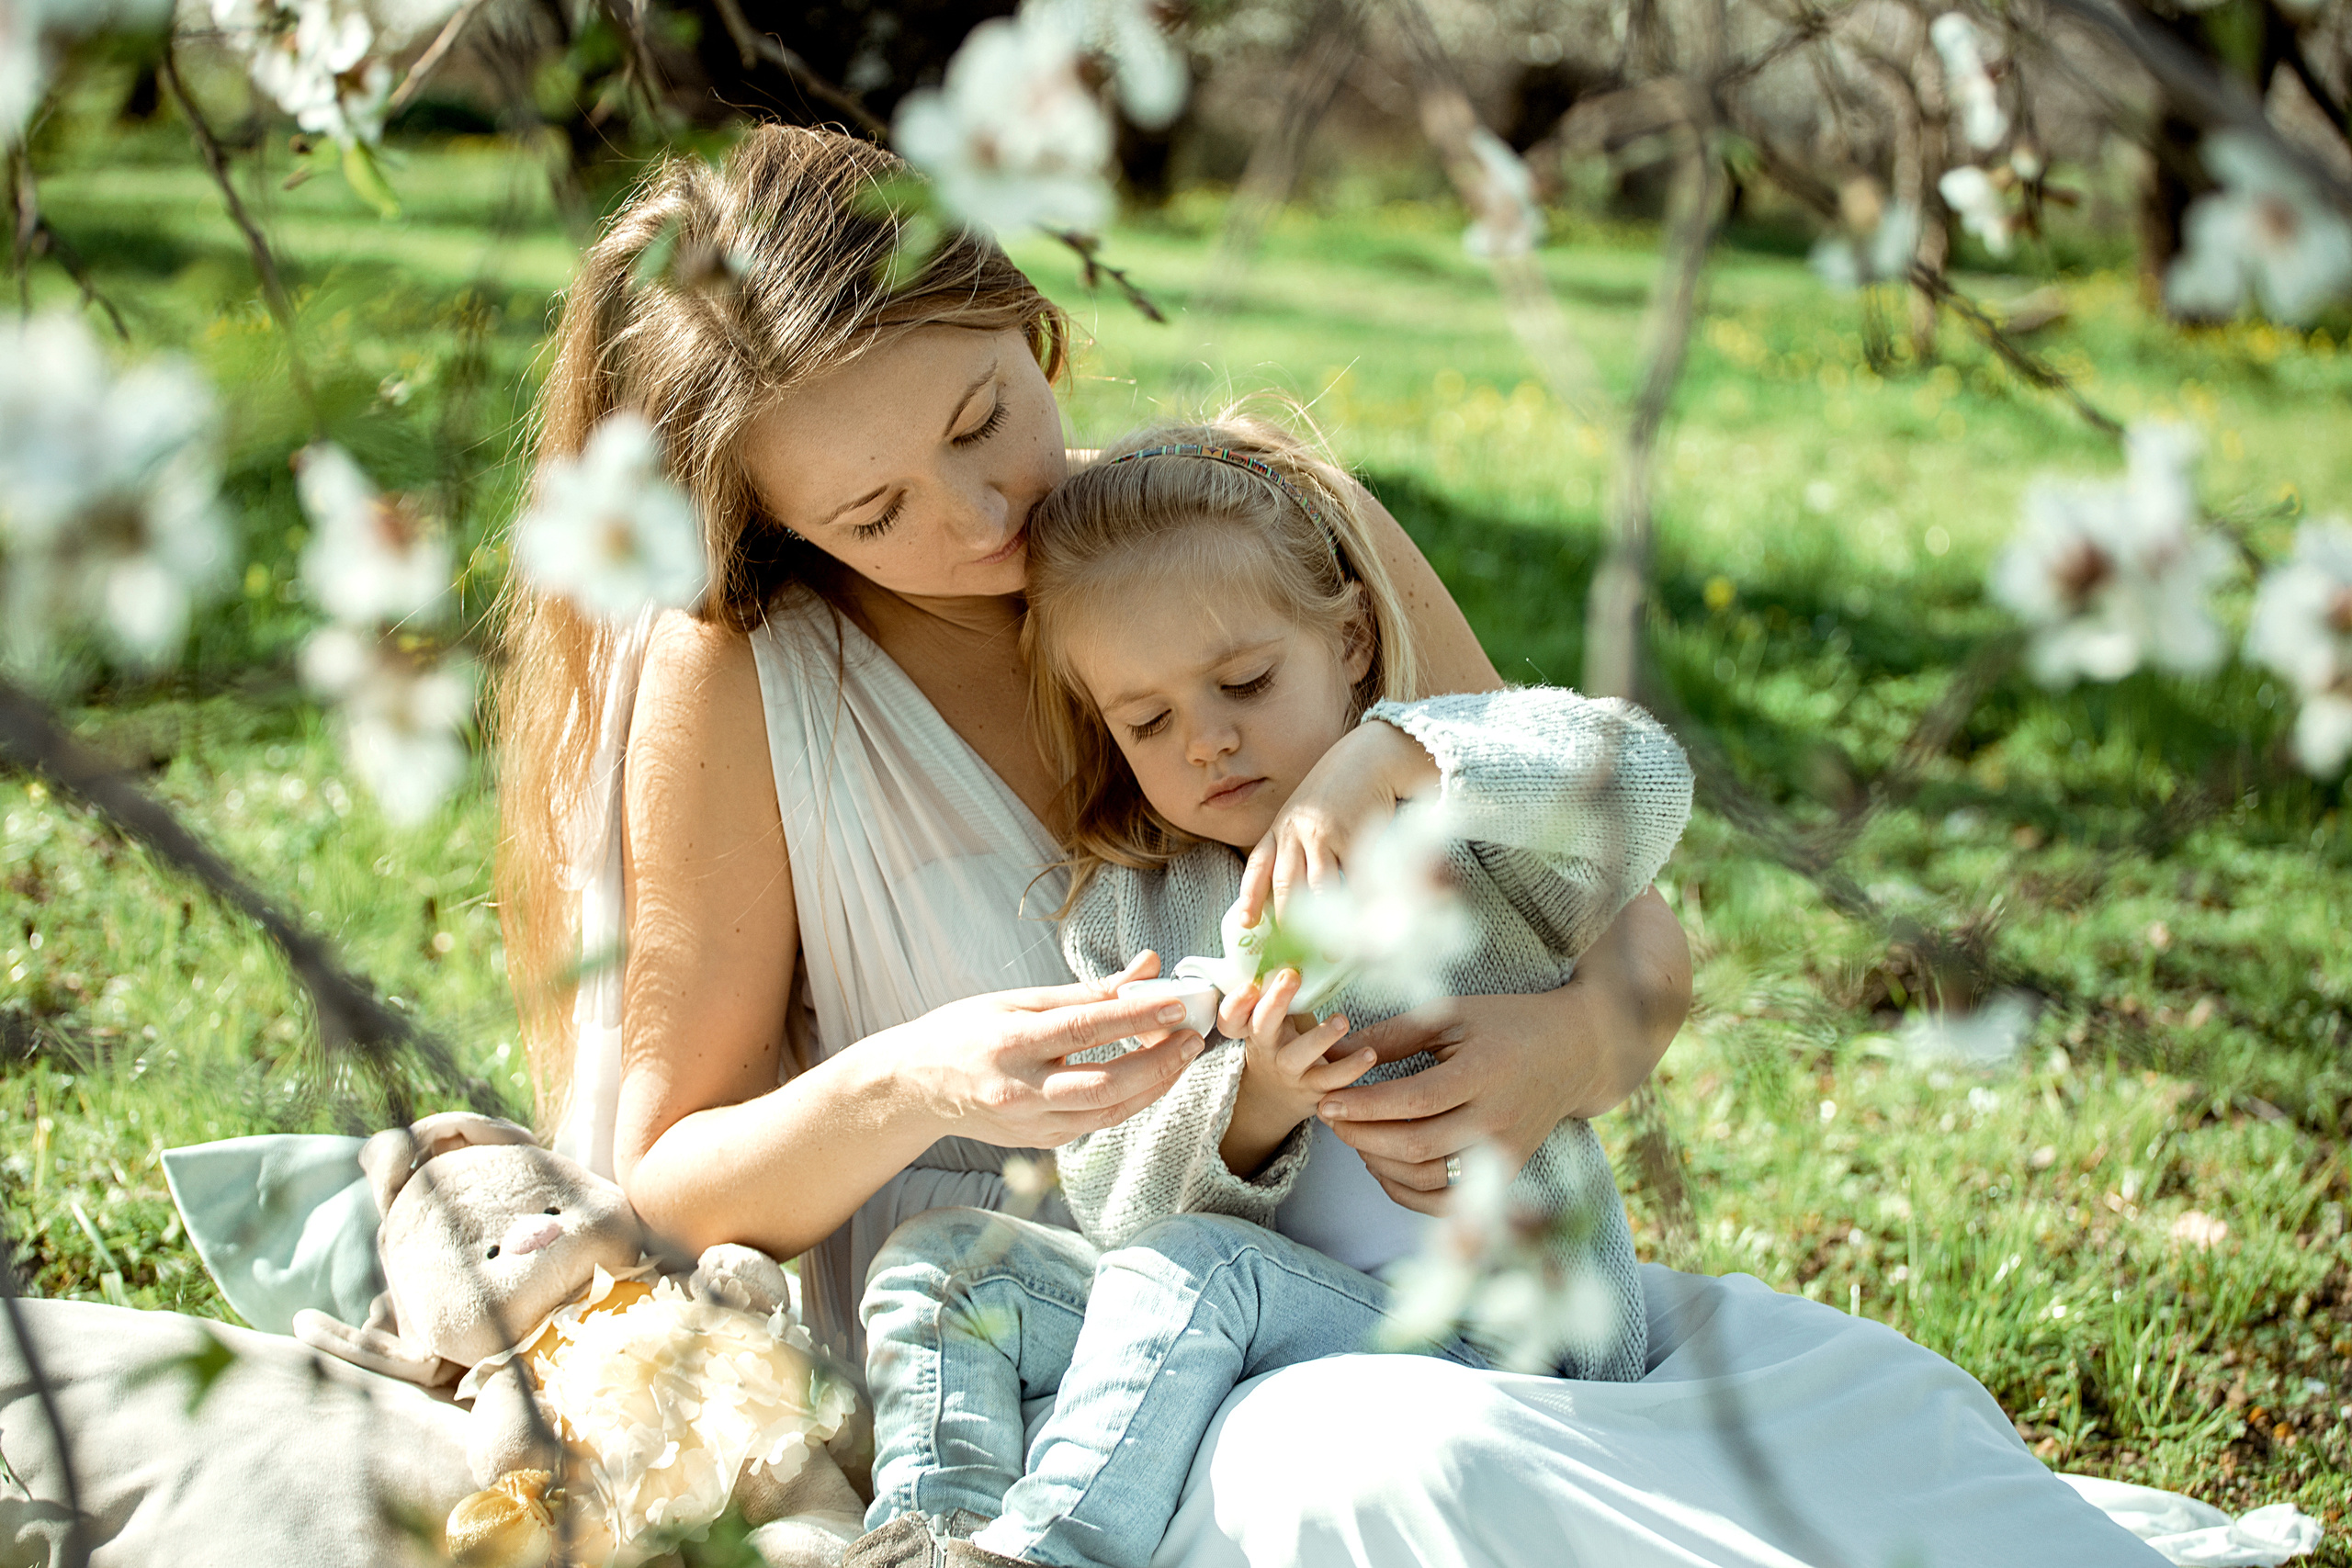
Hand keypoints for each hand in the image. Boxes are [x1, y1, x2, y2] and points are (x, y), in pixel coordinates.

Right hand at [884, 952, 1206, 1148]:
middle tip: (1191, 1038)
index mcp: (1010, 1045)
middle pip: (1103, 1085)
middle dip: (1157, 1063)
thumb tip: (1147, 967)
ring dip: (1153, 1084)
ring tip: (1182, 1055)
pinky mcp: (1040, 1142)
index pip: (1084, 1030)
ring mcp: (1030, 1124)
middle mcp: (1020, 1091)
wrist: (916, 1088)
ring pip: (1108, 1112)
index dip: (1134, 1017)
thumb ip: (1086, 991)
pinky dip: (1129, 1100)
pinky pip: (1096, 1122)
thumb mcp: (1017, 1001)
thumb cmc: (966, 1033)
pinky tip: (1151, 1077)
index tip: (1174, 1004)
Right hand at [1221, 968, 1374, 1176]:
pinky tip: (1368, 1055)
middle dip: (1275, 1002)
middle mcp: (1267, 1048)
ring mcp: (1289, 1071)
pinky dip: (1351, 1068)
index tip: (1250, 985)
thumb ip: (1284, 991)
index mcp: (1252, 1028)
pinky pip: (1331, 1080)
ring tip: (1341, 1020)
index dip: (1236, 1003)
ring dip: (1319, 1038)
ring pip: (1297, 1057)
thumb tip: (1311, 942)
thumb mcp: (1276, 1018)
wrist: (1279, 1095)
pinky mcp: (1314, 1088)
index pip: (1232, 1017)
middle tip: (1291, 976)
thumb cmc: (1283, 1041)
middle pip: (1262, 1027)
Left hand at [1228, 720, 1437, 935]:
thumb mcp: (1304, 811)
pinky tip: (1360, 924)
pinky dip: (1355, 906)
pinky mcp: (1352, 837)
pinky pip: (1352, 880)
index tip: (1246, 923)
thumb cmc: (1338, 790)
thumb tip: (1293, 887)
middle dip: (1287, 922)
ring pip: (1317, 888)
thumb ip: (1296, 842)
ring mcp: (1323, 835)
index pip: (1258, 866)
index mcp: (1280, 827)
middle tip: (1292, 953)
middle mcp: (1295, 832)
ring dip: (1324, 924)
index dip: (1250, 897)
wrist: (1369, 758)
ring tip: (1332, 952)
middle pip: (1285, 884)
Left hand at [1310, 992, 1595, 1215]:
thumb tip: (1336, 1054)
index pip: (1414, 1101)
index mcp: (1485, 1073)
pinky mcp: (1506, 1174)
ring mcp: (1505, 1154)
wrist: (1575, 1053)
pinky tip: (1383, 1167)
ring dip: (1380, 1165)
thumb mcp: (1452, 1014)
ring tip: (1354, 1137)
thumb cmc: (1506, 1025)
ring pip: (1429, 1180)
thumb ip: (1394, 1035)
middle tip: (1330, 1118)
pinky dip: (1408, 1194)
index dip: (1364, 1106)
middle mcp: (1498, 1121)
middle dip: (1362, 1137)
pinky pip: (1449, 1202)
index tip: (1327, 1102)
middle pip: (1417, 1146)